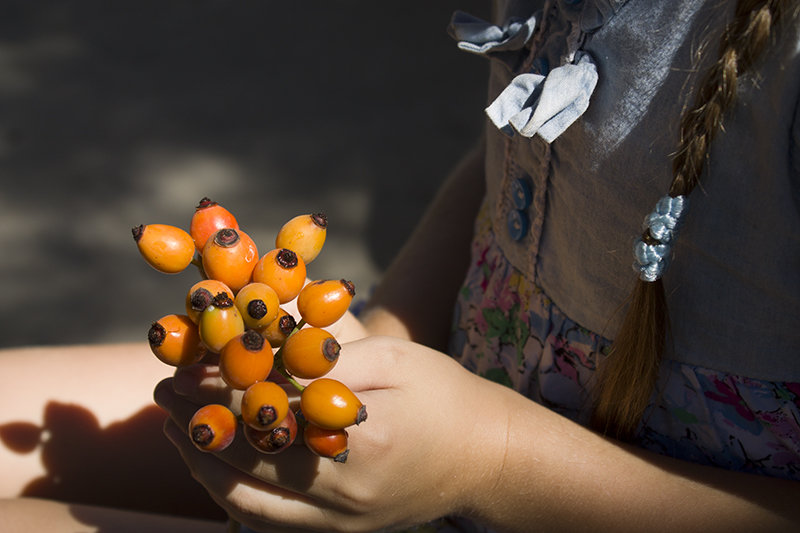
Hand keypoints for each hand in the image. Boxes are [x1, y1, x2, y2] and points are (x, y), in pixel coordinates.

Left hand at [153, 335, 508, 531]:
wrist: (486, 458)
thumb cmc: (444, 394)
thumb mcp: (392, 358)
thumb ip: (325, 361)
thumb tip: (259, 356)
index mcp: (362, 441)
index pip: (266, 417)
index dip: (217, 392)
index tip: (183, 369)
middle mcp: (346, 493)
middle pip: (247, 466)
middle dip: (196, 429)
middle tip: (163, 398)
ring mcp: (343, 523)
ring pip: (250, 506)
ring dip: (204, 469)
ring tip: (178, 432)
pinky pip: (272, 525)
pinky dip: (233, 496)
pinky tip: (216, 467)